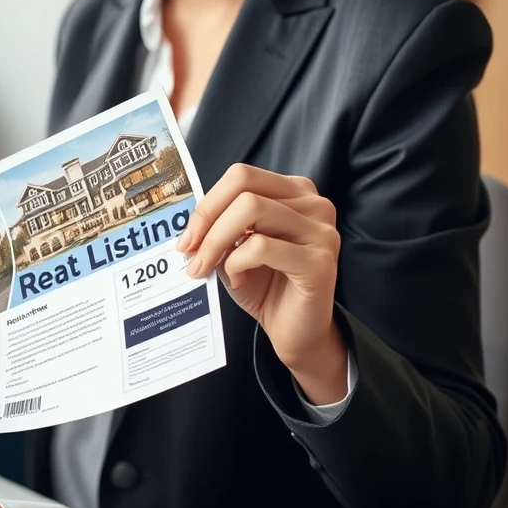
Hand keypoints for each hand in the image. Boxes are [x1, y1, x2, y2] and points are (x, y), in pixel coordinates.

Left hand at [176, 164, 345, 403]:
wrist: (295, 331)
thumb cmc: (264, 286)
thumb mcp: (235, 248)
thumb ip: (220, 226)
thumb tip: (189, 224)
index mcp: (295, 193)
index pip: (242, 176)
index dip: (207, 203)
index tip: (187, 237)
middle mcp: (314, 204)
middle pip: (244, 188)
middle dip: (207, 221)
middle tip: (190, 254)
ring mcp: (321, 231)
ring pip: (251, 210)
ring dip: (217, 242)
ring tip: (208, 268)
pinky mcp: (319, 261)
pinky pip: (261, 247)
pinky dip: (237, 263)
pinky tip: (238, 281)